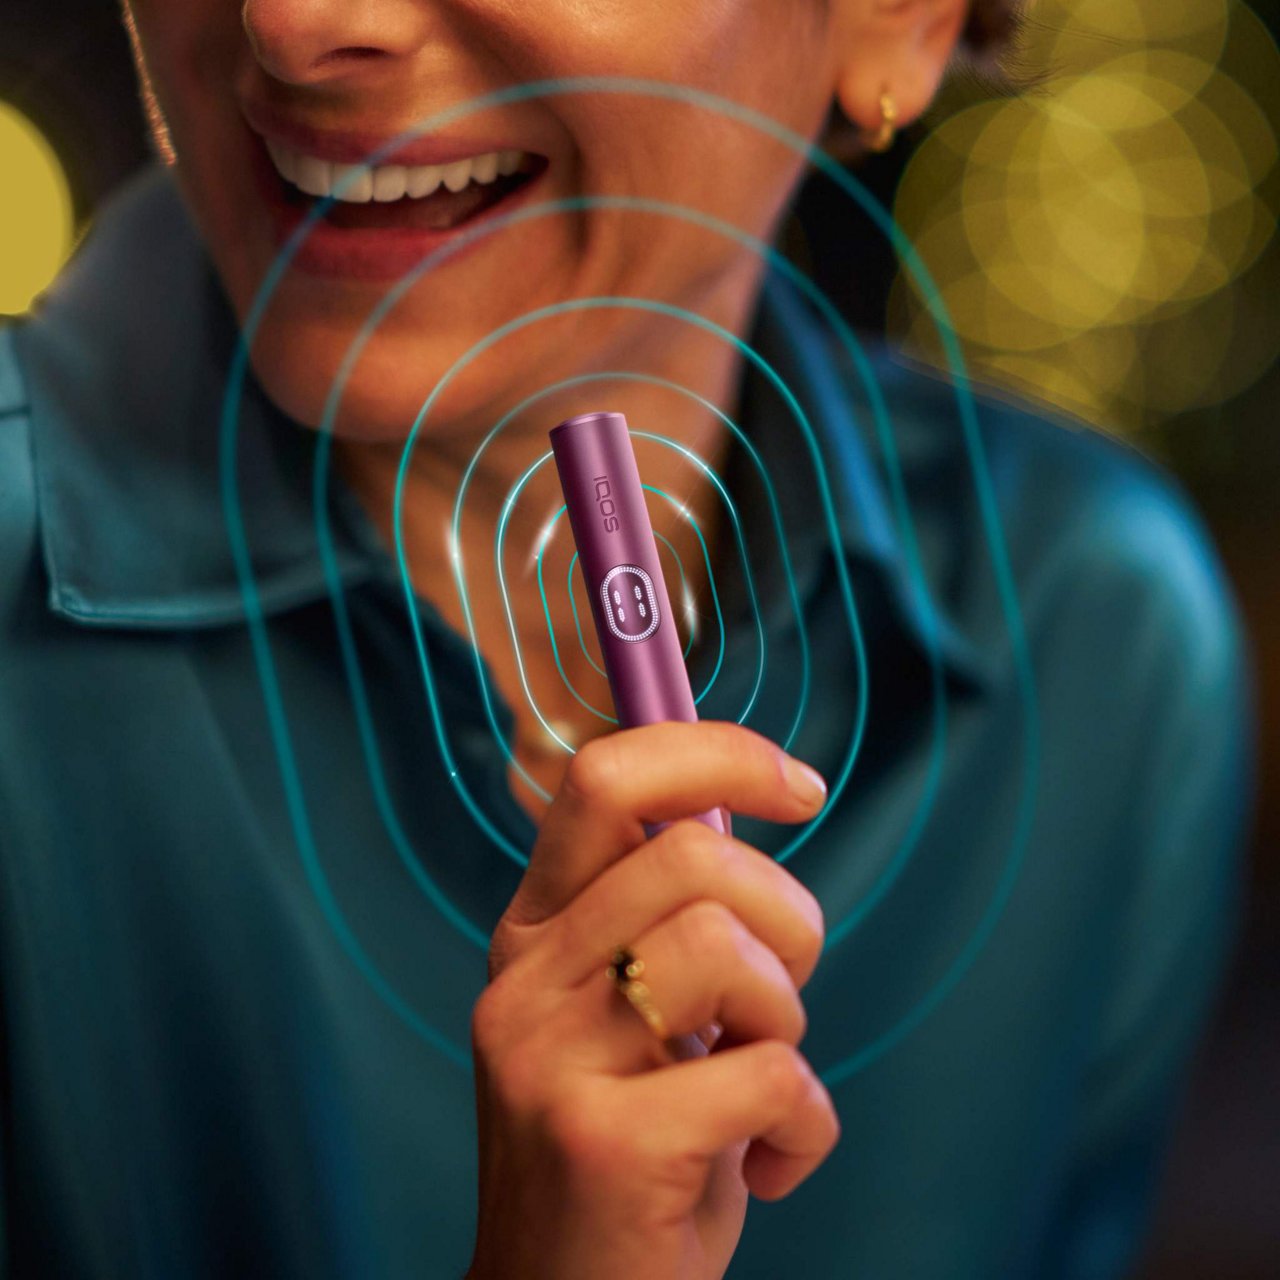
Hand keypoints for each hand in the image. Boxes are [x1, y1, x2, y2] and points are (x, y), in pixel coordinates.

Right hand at [466, 721, 838, 1279]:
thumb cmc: (632, 1148)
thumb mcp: (630, 1016)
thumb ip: (665, 916)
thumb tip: (746, 804)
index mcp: (534, 933)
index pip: (606, 781)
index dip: (717, 753)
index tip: (800, 785)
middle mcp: (524, 981)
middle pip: (692, 855)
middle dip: (786, 914)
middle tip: (779, 995)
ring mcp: (551, 1060)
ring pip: (724, 946)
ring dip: (785, 1016)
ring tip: (758, 1078)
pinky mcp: (603, 1144)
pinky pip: (770, 1077)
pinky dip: (806, 1126)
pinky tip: (770, 1167)